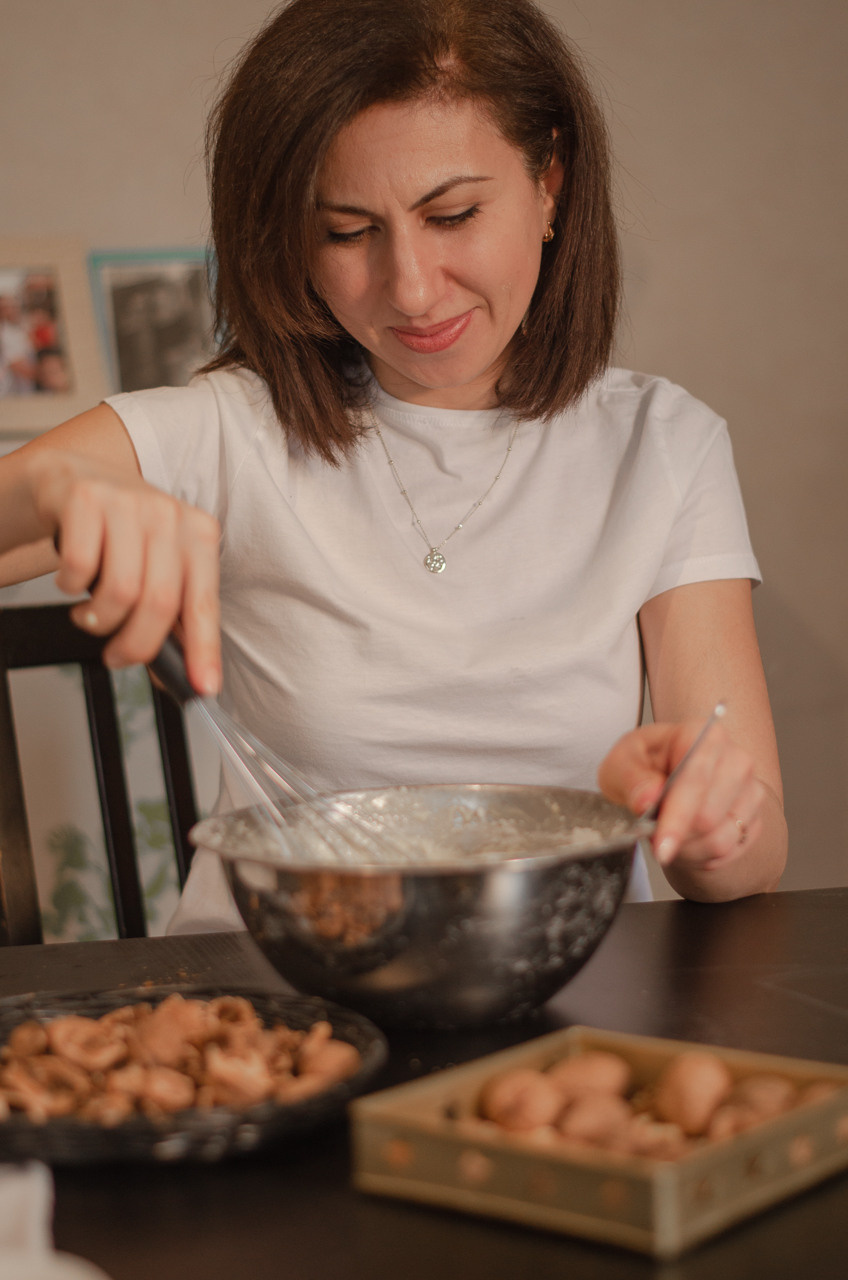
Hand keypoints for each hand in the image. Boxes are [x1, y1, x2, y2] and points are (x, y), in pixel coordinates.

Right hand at [30, 449, 221, 695]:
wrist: (74, 478)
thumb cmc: (121, 533)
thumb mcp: (157, 565)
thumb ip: (173, 615)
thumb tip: (184, 674)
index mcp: (199, 535)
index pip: (204, 603)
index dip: (204, 650)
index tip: (203, 686)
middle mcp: (170, 515)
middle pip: (160, 603)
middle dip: (135, 645)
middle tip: (117, 656)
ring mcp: (129, 503)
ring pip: (120, 590)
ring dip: (98, 620)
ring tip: (91, 616)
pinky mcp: (87, 499)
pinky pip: (79, 567)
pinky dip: (71, 588)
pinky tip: (74, 581)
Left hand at [598, 719, 766, 872]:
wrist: (662, 779)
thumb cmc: (643, 766)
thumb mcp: (621, 764)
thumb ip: (631, 779)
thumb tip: (647, 798)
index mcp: (702, 736)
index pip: (694, 780)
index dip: (677, 817)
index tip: (661, 845)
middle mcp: (736, 760)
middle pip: (710, 816)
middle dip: (677, 834)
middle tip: (653, 830)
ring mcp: (751, 790)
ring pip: (722, 839)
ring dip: (687, 848)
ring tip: (669, 833)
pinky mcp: (755, 819)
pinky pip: (730, 852)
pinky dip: (702, 856)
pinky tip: (687, 840)